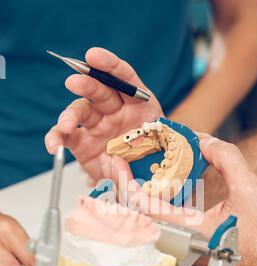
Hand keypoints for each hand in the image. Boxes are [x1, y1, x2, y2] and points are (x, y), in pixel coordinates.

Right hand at [45, 48, 162, 182]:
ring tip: (66, 125)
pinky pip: (66, 136)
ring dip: (70, 115)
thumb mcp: (160, 154)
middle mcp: (115, 111)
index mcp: (138, 105)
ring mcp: (98, 126)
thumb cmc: (153, 159)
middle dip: (87, 85)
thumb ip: (146, 155)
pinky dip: (56, 138)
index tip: (93, 56)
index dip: (111, 65)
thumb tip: (121, 167)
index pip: (125, 79)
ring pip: (81, 112)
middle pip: (100, 92)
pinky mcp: (82, 143)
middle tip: (75, 82)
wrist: (140, 176)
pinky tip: (53, 145)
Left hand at [98, 135, 256, 265]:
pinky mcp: (186, 249)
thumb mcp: (249, 188)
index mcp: (190, 230)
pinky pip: (160, 226)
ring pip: (146, 221)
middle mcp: (180, 244)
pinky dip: (151, 206)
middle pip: (138, 214)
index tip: (118, 164)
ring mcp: (181, 249)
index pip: (144, 206)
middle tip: (115, 164)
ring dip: (135, 195)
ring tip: (127, 173)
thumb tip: (204, 141)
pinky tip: (151, 190)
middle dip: (123, 186)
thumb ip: (226, 158)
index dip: (126, 182)